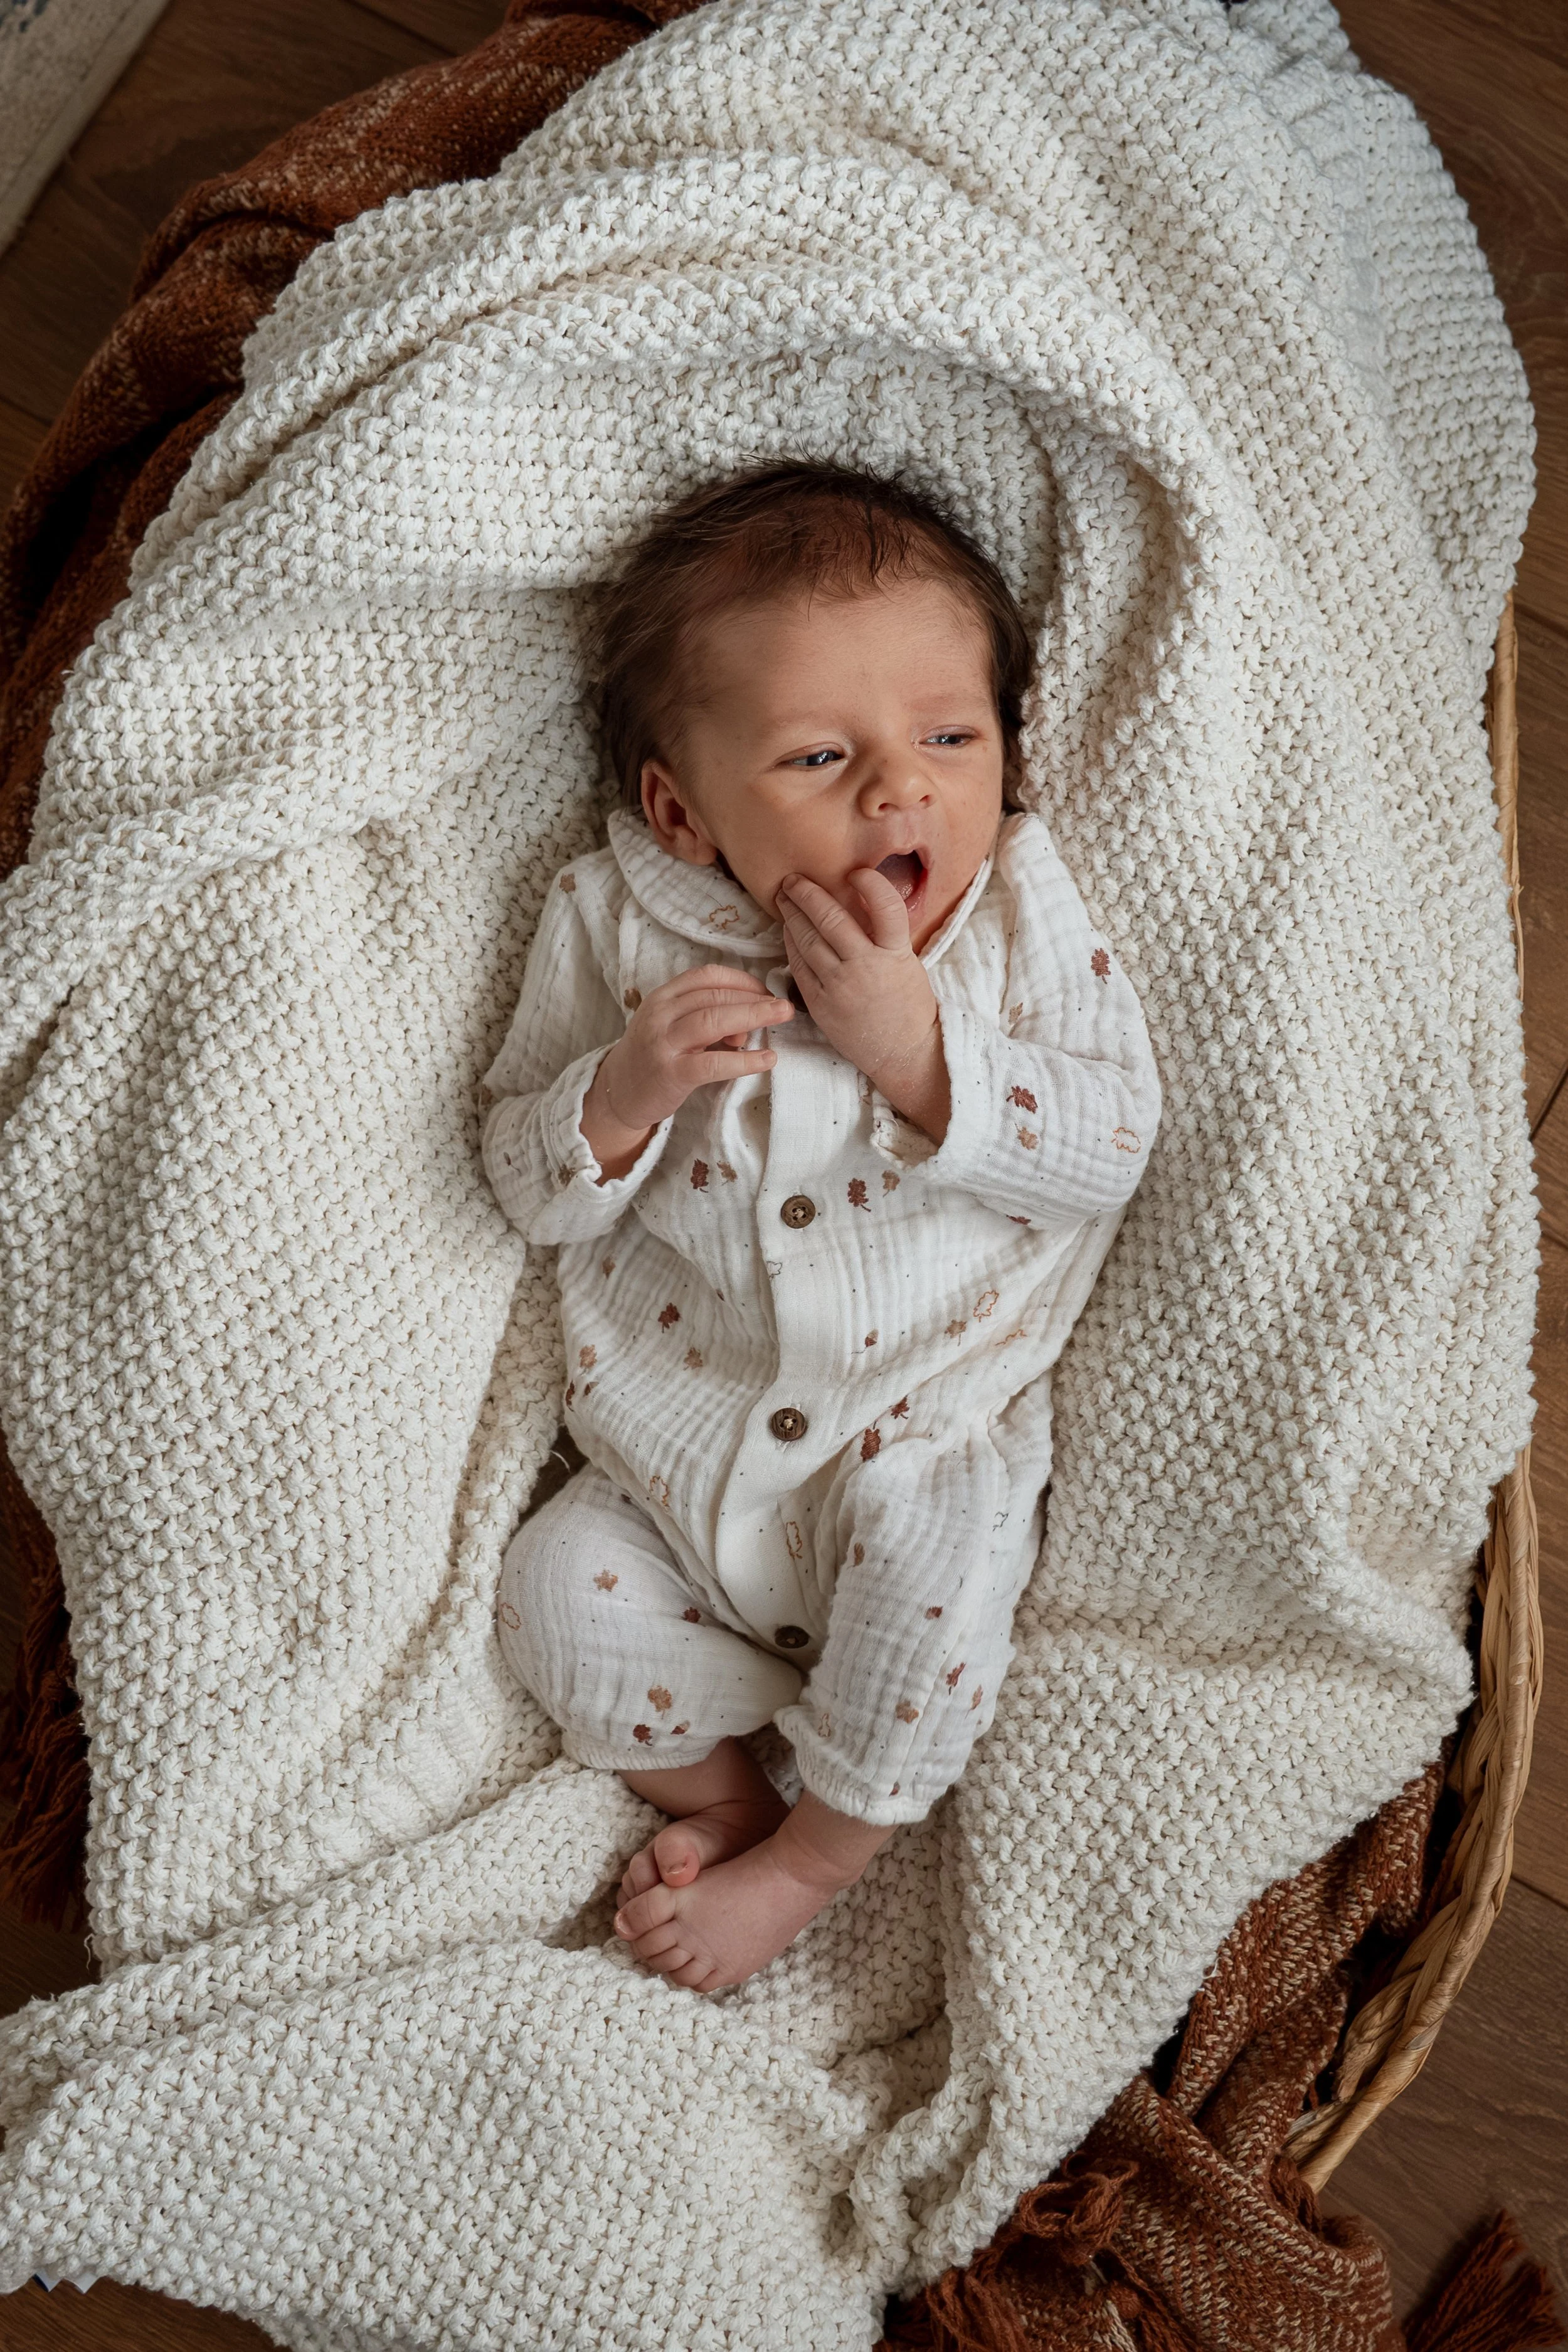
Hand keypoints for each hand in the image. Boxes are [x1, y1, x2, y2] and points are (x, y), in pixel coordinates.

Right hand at [582, 964, 789, 1180]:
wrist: (618, 1092)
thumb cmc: (653, 1056)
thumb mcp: (673, 1026)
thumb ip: (706, 1018)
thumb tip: (748, 1023)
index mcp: (663, 997)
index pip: (706, 976)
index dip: (741, 980)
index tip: (765, 990)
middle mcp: (660, 1014)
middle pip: (714, 996)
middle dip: (755, 998)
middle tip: (785, 1005)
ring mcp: (663, 1043)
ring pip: (713, 1020)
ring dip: (753, 1016)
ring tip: (781, 1018)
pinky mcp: (671, 1074)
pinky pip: (714, 1063)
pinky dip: (744, 1060)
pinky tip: (767, 1059)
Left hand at [778, 870, 950, 1140]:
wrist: (904, 1052)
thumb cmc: (909, 1006)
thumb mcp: (908, 964)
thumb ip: (885, 936)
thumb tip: (859, 902)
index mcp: (895, 954)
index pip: (885, 906)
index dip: (870, 883)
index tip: (856, 872)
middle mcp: (865, 967)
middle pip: (830, 919)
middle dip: (807, 893)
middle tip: (794, 878)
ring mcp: (839, 986)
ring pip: (808, 940)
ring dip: (792, 915)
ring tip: (784, 898)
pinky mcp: (821, 1004)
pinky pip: (799, 966)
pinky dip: (791, 944)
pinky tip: (787, 930)